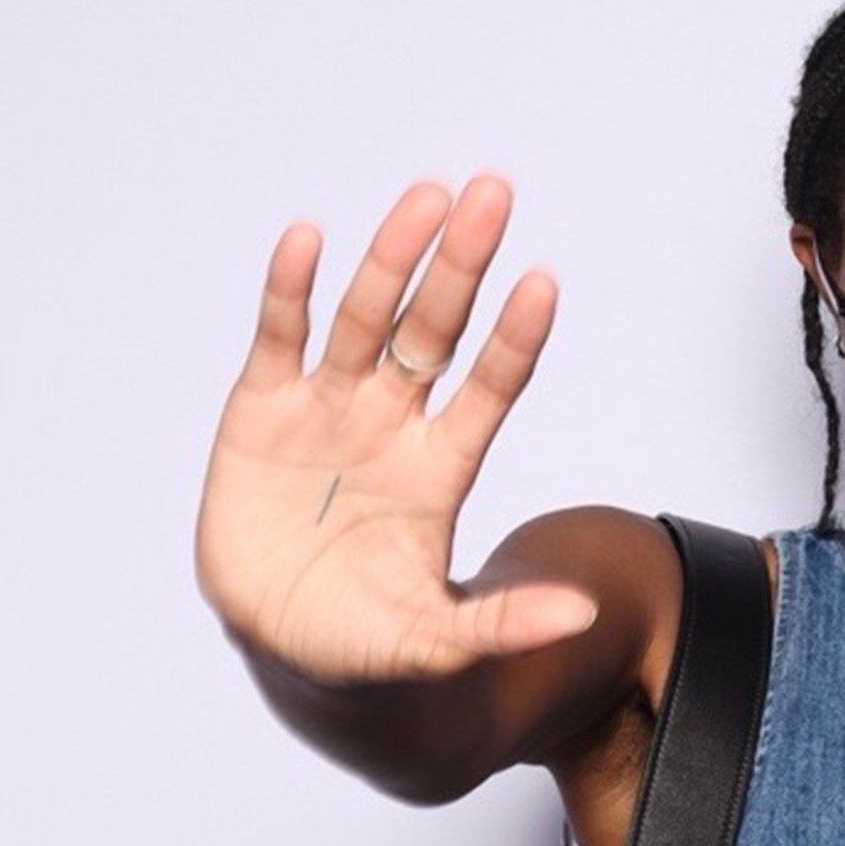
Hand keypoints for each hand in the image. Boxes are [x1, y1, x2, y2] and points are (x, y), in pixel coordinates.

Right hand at [194, 175, 597, 684]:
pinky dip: (290, 291)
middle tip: (491, 195)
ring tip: (426, 198)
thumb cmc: (370, 644)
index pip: (489, 388)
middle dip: (460, 267)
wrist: (286, 650)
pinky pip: (280, 339)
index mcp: (441, 468)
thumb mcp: (440, 642)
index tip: (544, 283)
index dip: (513, 339)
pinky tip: (308, 239)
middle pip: (433, 332)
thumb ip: (505, 624)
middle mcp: (393, 424)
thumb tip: (583, 617)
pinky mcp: (262, 411)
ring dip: (391, 258)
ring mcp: (329, 411)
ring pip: (365, 319)